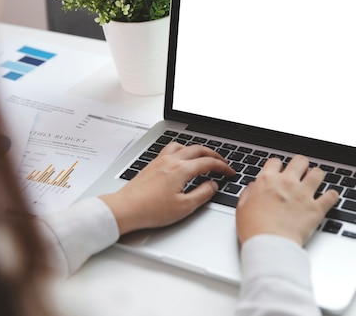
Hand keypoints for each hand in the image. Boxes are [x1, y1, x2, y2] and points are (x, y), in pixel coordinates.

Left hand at [99, 142, 234, 234]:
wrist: (126, 209)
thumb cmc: (151, 210)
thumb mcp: (184, 207)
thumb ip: (203, 194)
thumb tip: (213, 185)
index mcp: (181, 169)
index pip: (208, 163)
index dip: (223, 167)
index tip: (230, 172)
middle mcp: (171, 160)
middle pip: (198, 149)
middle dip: (214, 155)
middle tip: (222, 162)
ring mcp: (160, 160)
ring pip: (183, 146)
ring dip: (197, 149)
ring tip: (204, 157)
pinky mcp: (152, 164)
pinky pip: (171, 149)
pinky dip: (182, 150)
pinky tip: (182, 158)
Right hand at [236, 155, 338, 245]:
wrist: (269, 245)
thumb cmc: (254, 230)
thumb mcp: (242, 208)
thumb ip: (248, 193)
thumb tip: (253, 187)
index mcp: (267, 181)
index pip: (275, 161)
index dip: (278, 166)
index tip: (279, 171)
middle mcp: (287, 183)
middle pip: (300, 161)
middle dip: (301, 165)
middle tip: (301, 172)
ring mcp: (303, 194)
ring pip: (318, 173)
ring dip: (317, 177)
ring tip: (315, 182)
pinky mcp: (316, 208)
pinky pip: (331, 196)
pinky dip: (332, 196)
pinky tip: (329, 198)